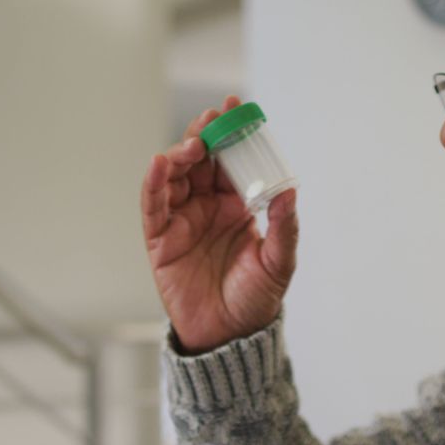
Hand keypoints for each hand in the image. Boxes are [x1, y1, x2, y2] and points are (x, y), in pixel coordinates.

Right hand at [141, 96, 298, 353]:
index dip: (233, 134)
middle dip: (204, 134)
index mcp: (237, 206)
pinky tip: (160, 164)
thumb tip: (291, 191)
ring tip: (193, 145)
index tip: (237, 108)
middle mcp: (208, 207)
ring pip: (175, 175)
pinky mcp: (160, 238)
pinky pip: (153, 204)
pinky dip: (154, 182)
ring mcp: (182, 220)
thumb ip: (284, 227)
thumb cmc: (255, 299)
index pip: (232, 161)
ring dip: (180, 154)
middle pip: (200, 160)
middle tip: (211, 118)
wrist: (228, 336)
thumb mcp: (279, 262)